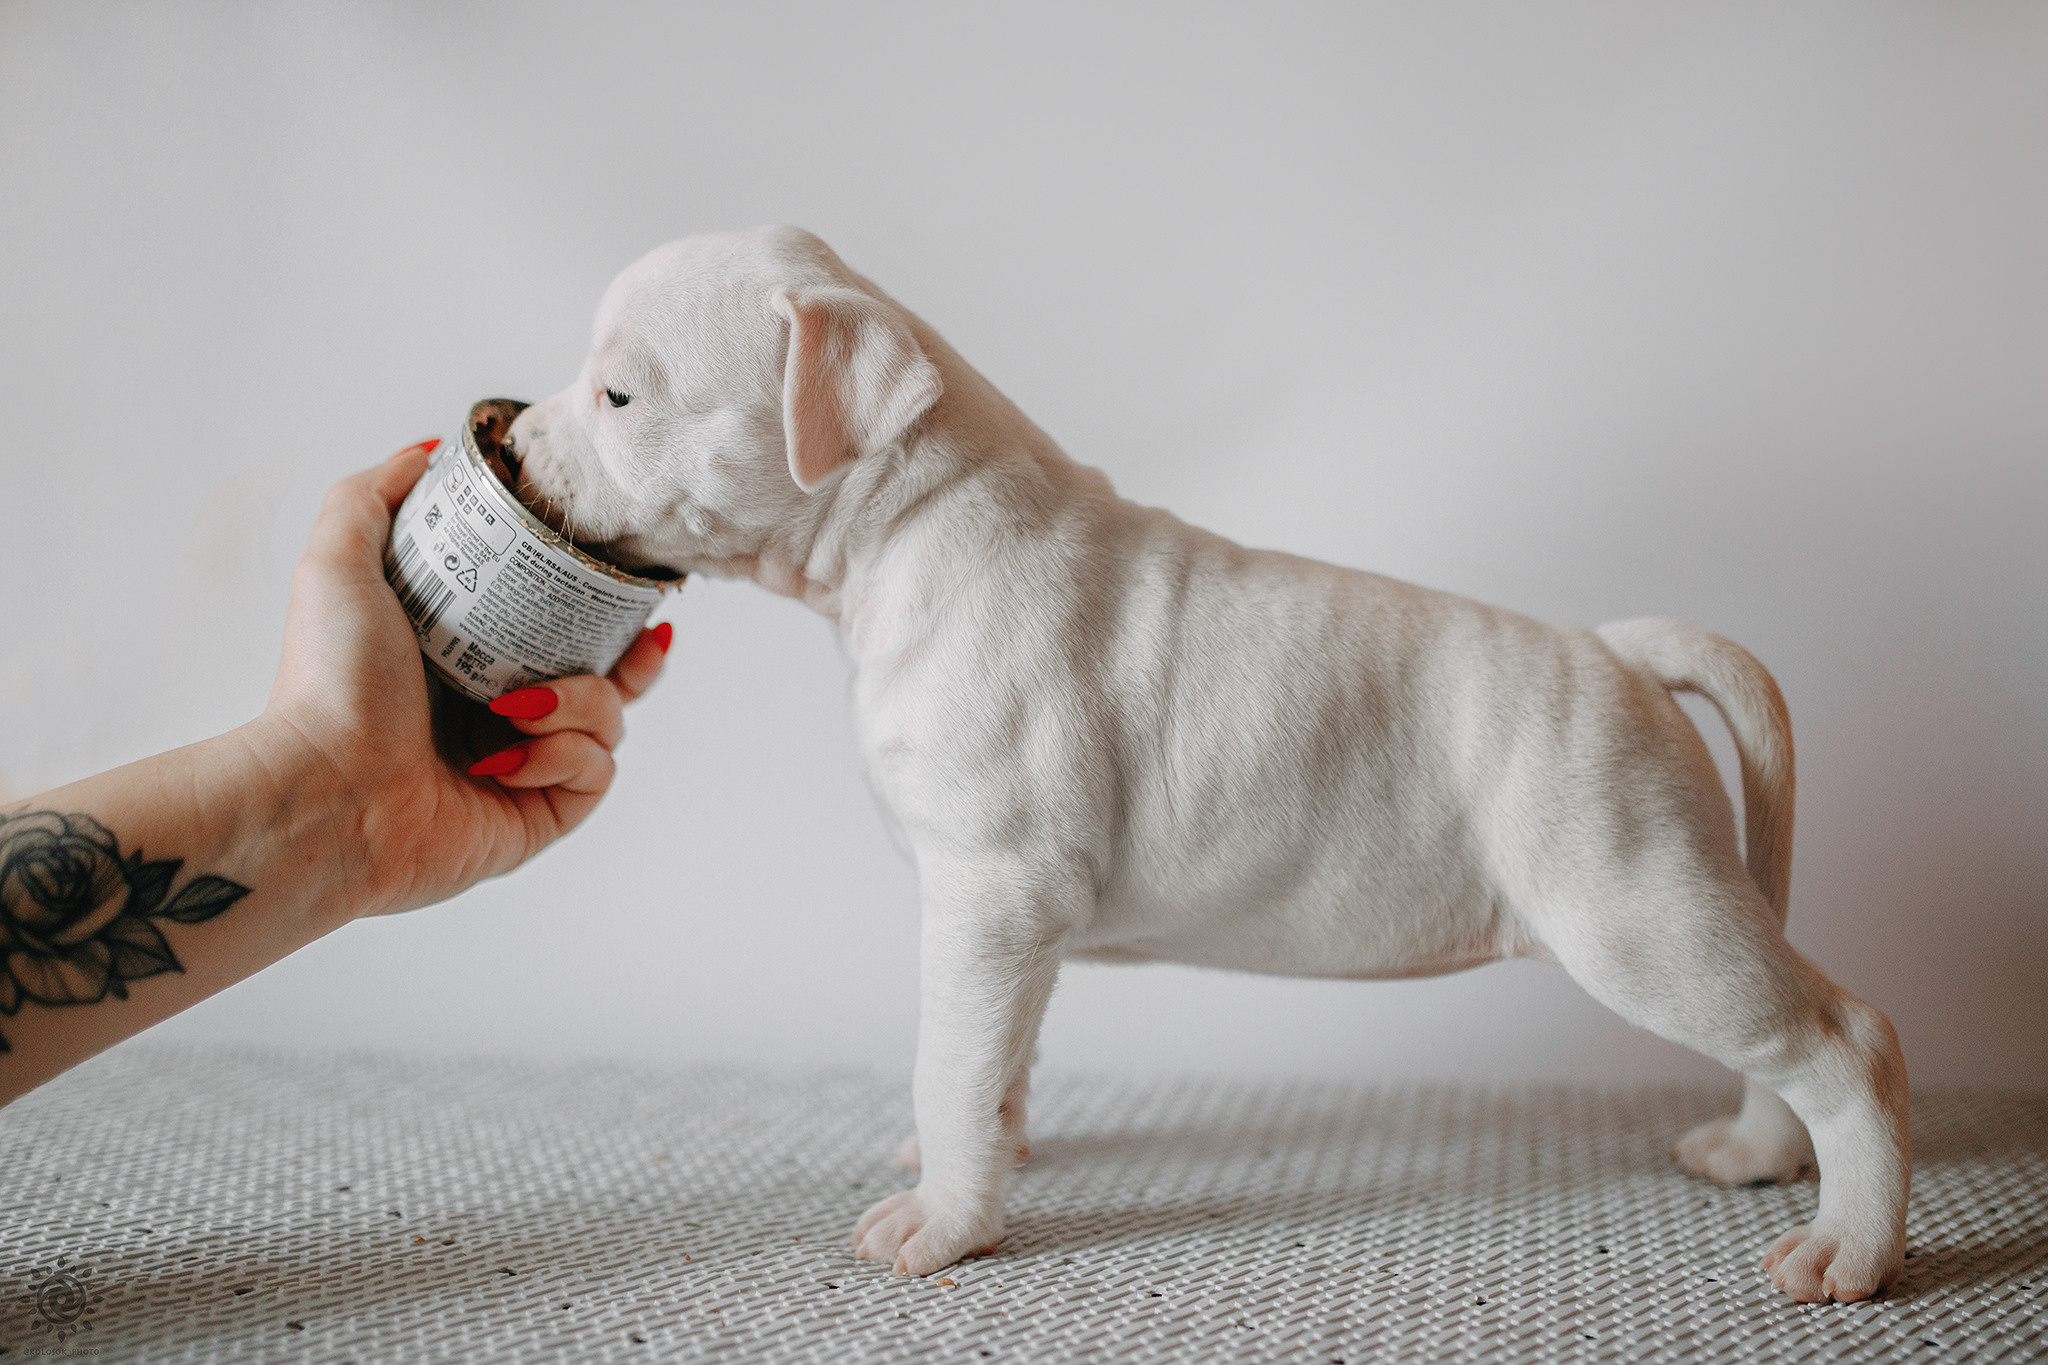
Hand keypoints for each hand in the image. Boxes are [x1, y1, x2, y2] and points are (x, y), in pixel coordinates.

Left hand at [255, 441, 669, 917]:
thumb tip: (429, 450)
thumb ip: (373, 495)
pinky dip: (562, 754)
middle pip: (612, 675)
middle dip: (635, 655)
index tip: (625, 582)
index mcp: (470, 656)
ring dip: (580, 702)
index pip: (563, 624)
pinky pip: (596, 771)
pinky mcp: (541, 816)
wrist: (328, 791)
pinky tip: (509, 756)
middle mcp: (503, 712)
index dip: (604, 603)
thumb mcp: (339, 562)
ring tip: (517, 703)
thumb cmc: (329, 685)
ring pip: (611, 719)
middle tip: (638, 641)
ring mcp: (527, 768)